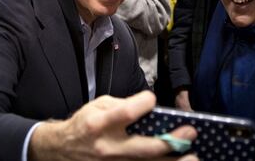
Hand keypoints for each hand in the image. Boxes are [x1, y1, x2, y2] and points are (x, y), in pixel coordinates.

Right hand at [29, 91, 197, 160]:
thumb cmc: (83, 125)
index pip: (125, 113)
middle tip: (190, 133)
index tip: (152, 99)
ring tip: (192, 157)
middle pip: (143, 148)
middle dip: (171, 141)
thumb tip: (148, 107)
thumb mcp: (96, 106)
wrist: (62, 150)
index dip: (143, 104)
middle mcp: (107, 147)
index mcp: (99, 124)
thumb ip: (121, 106)